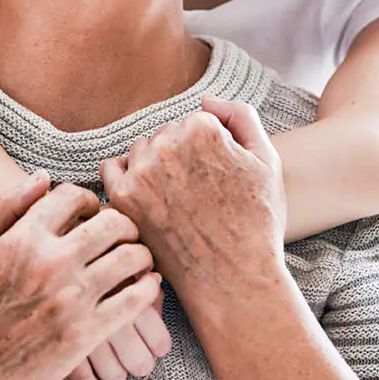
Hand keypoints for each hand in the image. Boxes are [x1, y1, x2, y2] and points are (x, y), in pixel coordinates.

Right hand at [0, 173, 161, 379]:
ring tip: (136, 258)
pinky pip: (135, 300)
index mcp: (24, 238)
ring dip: (140, 253)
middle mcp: (52, 263)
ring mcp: (73, 299)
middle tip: (122, 233)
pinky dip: (148, 287)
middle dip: (122, 223)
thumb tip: (41, 177)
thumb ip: (3, 207)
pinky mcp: (88, 333)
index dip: (87, 198)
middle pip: (112, 222)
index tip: (91, 211)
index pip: (73, 196)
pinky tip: (146, 285)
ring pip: (131, 258)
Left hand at [102, 95, 284, 299]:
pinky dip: (126, 181)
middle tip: (197, 195)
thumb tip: (206, 99)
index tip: (216, 178)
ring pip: (140, 152)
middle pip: (165, 136)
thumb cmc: (257, 222)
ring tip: (176, 202)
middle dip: (178, 158)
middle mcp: (168, 144)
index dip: (207, 151)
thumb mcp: (266, 161)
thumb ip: (240, 117)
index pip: (193, 123)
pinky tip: (146, 200)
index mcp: (203, 129)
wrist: (234, 280)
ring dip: (152, 168)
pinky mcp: (123, 200)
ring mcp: (142, 172)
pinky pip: (112, 171)